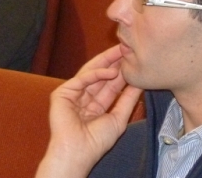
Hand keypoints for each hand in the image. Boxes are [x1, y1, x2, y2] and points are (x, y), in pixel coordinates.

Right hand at [35, 46, 142, 177]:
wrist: (78, 153)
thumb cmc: (96, 142)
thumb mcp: (118, 118)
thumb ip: (128, 100)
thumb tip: (139, 84)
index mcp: (95, 105)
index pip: (110, 85)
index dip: (122, 73)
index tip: (134, 60)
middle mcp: (83, 98)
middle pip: (101, 75)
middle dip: (114, 62)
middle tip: (127, 48)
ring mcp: (72, 94)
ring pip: (91, 72)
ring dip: (107, 61)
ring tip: (121, 51)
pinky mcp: (62, 93)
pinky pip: (82, 79)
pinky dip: (96, 73)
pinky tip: (111, 71)